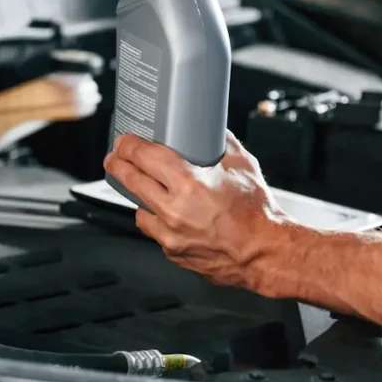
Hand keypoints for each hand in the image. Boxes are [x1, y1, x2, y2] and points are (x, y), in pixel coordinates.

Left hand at [104, 131, 300, 295]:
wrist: (266, 253)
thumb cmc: (257, 213)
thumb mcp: (242, 165)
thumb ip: (222, 142)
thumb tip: (211, 128)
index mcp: (189, 184)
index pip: (143, 157)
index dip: (127, 145)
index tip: (123, 141)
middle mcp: (174, 210)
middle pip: (129, 180)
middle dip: (118, 165)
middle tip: (115, 157)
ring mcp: (170, 235)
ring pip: (138, 209)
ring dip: (138, 196)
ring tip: (145, 187)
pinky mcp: (173, 252)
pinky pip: (155, 232)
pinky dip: (158, 221)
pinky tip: (169, 214)